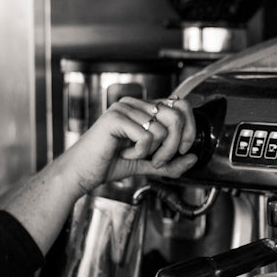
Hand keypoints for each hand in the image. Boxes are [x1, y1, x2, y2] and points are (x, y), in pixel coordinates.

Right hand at [0, 96, 199, 253]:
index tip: (183, 150)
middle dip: (174, 145)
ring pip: (163, 129)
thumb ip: (171, 162)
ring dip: (154, 152)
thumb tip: (194, 157)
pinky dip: (139, 152)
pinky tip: (123, 152)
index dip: (189, 128)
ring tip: (134, 155)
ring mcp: (124, 108)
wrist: (82, 173)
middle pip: (176, 116)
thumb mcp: (148, 163)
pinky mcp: (115, 118)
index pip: (181, 105)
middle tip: (158, 160)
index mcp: (144, 108)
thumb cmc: (109, 163)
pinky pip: (146, 137)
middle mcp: (135, 103)